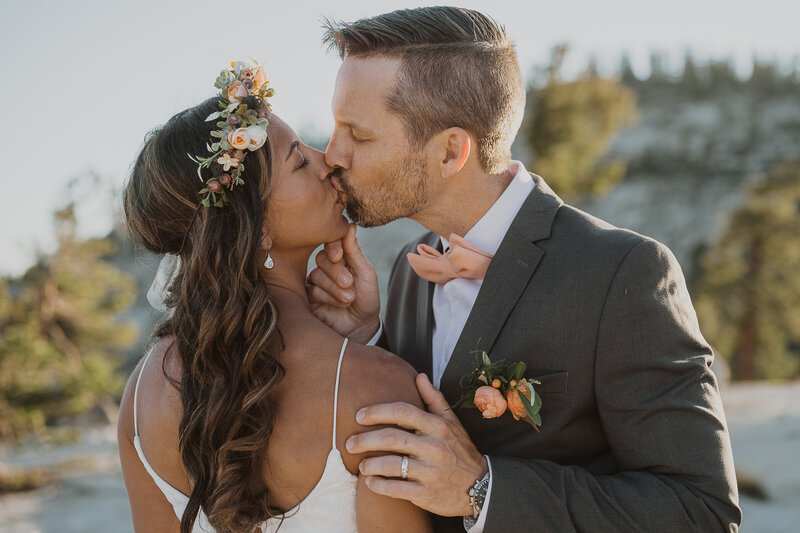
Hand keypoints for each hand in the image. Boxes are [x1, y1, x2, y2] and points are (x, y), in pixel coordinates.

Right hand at [307, 223, 380, 343]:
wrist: (361, 326)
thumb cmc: (367, 298)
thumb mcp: (366, 274)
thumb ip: (355, 251)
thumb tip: (350, 225)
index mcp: (342, 257)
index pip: (332, 243)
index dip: (333, 247)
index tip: (339, 256)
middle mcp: (327, 267)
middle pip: (322, 258)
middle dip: (336, 271)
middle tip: (349, 283)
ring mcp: (316, 281)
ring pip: (316, 275)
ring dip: (334, 287)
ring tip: (349, 298)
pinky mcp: (308, 297)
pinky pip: (311, 290)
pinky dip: (326, 296)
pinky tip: (339, 304)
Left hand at [346, 373, 488, 516]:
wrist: (480, 486)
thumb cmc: (459, 450)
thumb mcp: (452, 422)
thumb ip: (433, 399)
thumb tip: (419, 376)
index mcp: (438, 427)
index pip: (403, 412)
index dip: (377, 412)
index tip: (359, 415)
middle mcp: (435, 447)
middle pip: (392, 439)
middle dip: (365, 439)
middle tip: (350, 443)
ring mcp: (431, 472)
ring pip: (391, 465)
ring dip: (370, 464)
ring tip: (361, 464)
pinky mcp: (426, 494)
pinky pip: (396, 489)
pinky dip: (378, 485)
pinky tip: (369, 482)